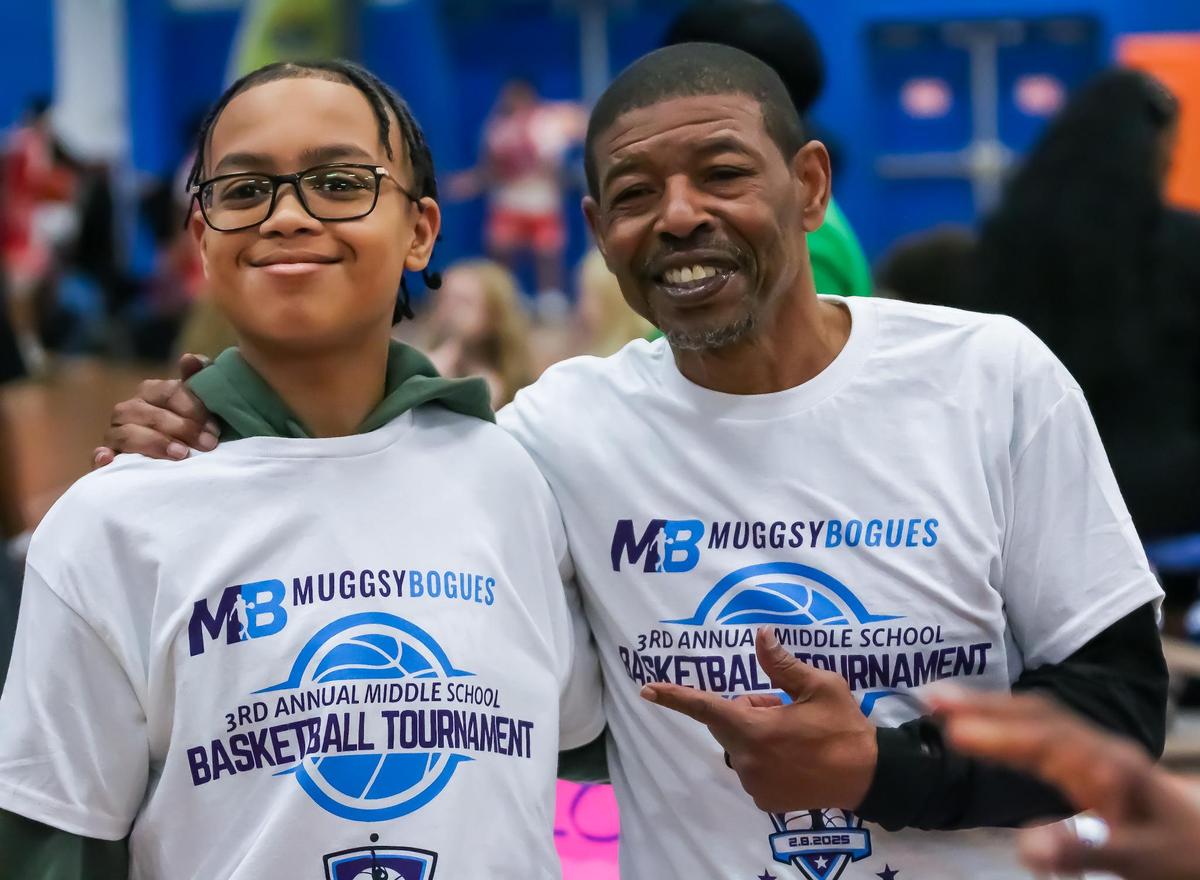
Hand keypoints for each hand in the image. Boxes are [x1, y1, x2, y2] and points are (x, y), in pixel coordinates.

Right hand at [92, 353, 216, 468]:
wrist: (182, 455)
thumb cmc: (194, 427)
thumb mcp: (201, 404)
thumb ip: (197, 378)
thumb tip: (189, 359)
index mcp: (151, 391)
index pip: (168, 393)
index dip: (193, 409)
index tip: (214, 429)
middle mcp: (129, 409)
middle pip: (148, 414)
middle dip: (180, 428)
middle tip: (207, 445)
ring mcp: (116, 433)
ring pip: (126, 433)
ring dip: (153, 442)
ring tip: (180, 454)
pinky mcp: (108, 456)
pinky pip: (99, 454)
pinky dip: (102, 456)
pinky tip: (109, 459)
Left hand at [640, 627, 877, 811]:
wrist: (869, 777)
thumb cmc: (844, 727)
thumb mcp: (819, 686)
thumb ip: (782, 665)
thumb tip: (761, 636)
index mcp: (755, 729)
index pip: (705, 707)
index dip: (674, 697)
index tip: (647, 690)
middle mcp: (747, 760)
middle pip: (729, 723)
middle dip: (748, 711)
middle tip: (784, 708)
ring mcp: (754, 784)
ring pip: (741, 746)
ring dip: (757, 735)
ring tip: (795, 735)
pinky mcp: (764, 800)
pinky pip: (753, 768)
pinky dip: (766, 758)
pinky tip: (795, 757)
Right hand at [930, 688, 1199, 879]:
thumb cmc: (1179, 852)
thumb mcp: (1137, 859)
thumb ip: (1084, 848)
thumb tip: (1023, 849)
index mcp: (1110, 766)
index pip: (1046, 742)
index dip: (999, 735)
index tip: (952, 732)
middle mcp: (1100, 747)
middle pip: (1036, 715)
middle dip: (983, 705)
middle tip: (930, 699)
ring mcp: (1096, 748)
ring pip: (1038, 715)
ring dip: (991, 706)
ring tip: (941, 704)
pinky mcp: (1093, 756)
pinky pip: (1044, 726)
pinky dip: (1008, 718)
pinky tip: (987, 723)